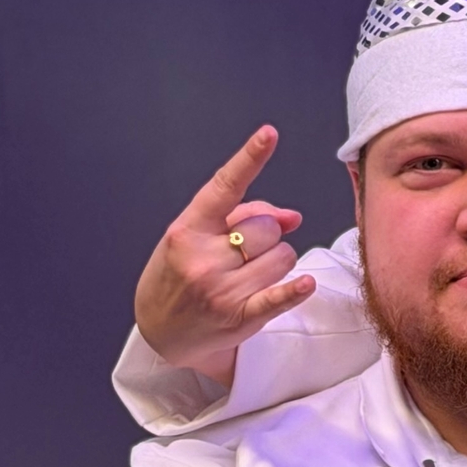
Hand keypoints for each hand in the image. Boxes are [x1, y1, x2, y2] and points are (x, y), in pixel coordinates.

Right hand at [135, 126, 315, 378]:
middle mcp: (202, 258)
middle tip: (244, 252)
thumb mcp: (195, 238)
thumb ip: (243, 217)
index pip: (224, 188)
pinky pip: (277, 297)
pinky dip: (294, 290)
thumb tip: (292, 217)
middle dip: (265, 235)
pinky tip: (306, 284)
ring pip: (282, 256)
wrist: (161, 333)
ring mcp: (220, 290)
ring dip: (276, 262)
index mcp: (187, 230)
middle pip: (266, 227)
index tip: (268, 134)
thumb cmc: (179, 275)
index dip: (249, 158)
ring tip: (250, 275)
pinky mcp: (239, 318)